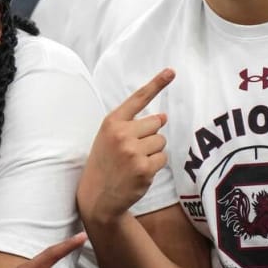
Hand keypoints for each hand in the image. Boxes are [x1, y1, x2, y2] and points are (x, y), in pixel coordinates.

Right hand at [77, 69, 174, 223]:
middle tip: (132, 150)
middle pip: (156, 123)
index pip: (138, 99)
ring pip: (161, 141)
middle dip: (150, 135)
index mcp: (111, 122)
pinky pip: (162, 158)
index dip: (157, 83)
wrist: (97, 196)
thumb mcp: (109, 138)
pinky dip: (154, 166)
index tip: (171, 71)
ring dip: (153, 152)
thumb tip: (164, 116)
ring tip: (134, 162)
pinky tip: (138, 173)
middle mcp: (121, 133)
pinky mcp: (144, 167)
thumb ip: (133, 124)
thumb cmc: (105, 163)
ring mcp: (132, 151)